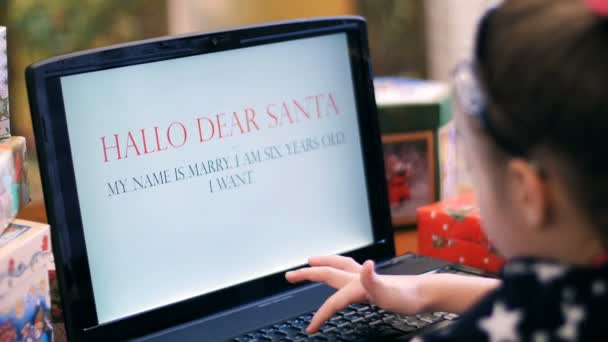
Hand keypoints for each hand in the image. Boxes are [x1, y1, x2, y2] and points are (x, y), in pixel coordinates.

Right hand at [285, 255, 424, 332]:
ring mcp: (364, 276)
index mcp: (358, 284)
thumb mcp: (390, 293)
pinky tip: (340, 273)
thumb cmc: (407, 297)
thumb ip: (374, 280)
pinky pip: (347, 271)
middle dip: (307, 274)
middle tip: (289, 275)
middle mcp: (358, 277)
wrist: (424, 293)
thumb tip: (364, 265)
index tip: (310, 328)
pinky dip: (337, 268)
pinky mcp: (370, 279)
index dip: (320, 315)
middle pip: (327, 272)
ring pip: (337, 267)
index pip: (332, 301)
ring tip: (310, 261)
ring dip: (322, 264)